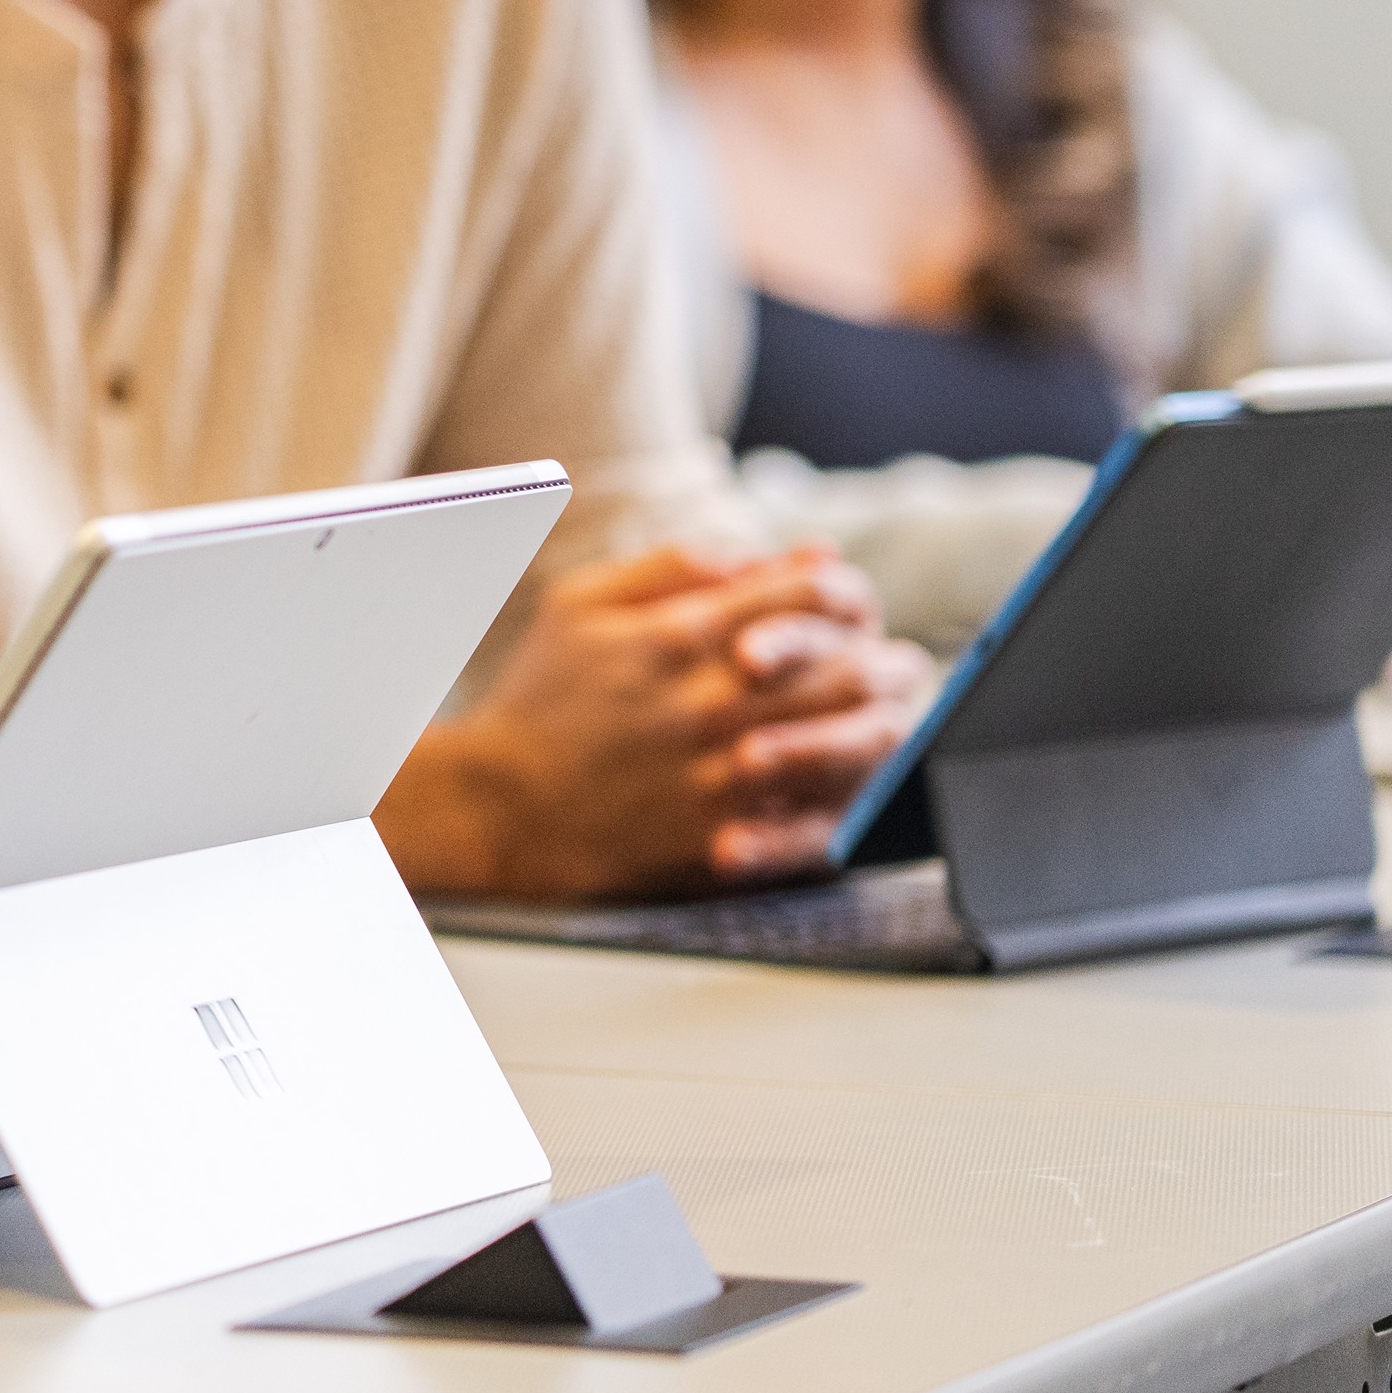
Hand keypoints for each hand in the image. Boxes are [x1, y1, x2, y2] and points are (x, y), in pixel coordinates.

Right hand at [377, 543, 925, 902]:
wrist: (498, 807)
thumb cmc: (540, 700)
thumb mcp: (578, 604)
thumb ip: (667, 567)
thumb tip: (758, 554)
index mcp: (678, 636)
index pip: (810, 593)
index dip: (847, 590)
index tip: (846, 603)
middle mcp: (708, 702)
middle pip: (849, 667)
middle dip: (886, 659)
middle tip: (893, 664)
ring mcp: (720, 775)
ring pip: (851, 742)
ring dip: (886, 723)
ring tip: (890, 718)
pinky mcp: (726, 838)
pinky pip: (821, 818)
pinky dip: (852, 796)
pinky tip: (852, 782)